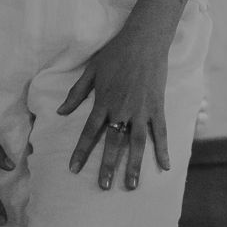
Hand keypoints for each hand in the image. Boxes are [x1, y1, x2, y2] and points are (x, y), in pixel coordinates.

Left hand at [58, 19, 172, 191]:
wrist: (144, 40)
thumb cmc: (115, 53)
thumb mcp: (91, 71)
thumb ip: (76, 93)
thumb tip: (61, 112)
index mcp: (103, 102)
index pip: (89, 132)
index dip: (81, 152)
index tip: (73, 169)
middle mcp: (122, 110)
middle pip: (113, 143)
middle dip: (107, 166)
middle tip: (103, 186)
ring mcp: (141, 110)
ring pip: (137, 143)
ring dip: (133, 165)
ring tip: (131, 185)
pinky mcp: (157, 107)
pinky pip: (160, 132)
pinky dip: (163, 150)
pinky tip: (165, 167)